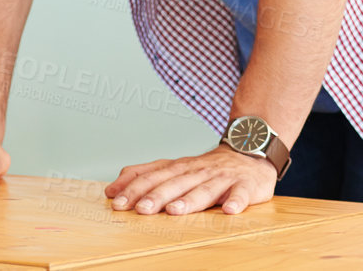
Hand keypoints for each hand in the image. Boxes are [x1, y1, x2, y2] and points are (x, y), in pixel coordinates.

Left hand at [105, 145, 275, 215]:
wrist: (249, 151)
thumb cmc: (207, 167)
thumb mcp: (174, 167)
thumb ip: (145, 175)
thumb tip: (112, 188)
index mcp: (180, 168)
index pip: (153, 177)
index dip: (135, 189)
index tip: (117, 202)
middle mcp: (198, 171)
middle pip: (175, 184)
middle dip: (157, 196)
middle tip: (141, 209)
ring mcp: (222, 178)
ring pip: (204, 190)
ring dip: (190, 200)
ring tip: (175, 210)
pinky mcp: (245, 186)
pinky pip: (241, 194)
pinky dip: (236, 202)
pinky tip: (230, 210)